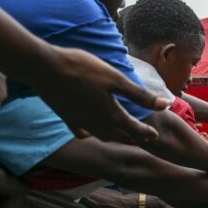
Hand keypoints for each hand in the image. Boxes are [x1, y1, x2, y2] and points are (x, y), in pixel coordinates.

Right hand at [32, 46, 166, 141]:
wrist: (42, 68)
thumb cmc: (82, 69)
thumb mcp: (116, 79)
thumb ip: (140, 95)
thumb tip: (165, 105)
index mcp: (111, 115)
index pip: (134, 129)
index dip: (146, 133)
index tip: (156, 136)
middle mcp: (96, 123)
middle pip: (119, 135)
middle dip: (133, 137)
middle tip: (144, 139)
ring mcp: (80, 122)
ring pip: (102, 135)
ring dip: (114, 137)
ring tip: (122, 136)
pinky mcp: (66, 117)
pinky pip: (82, 131)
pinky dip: (90, 133)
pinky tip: (90, 131)